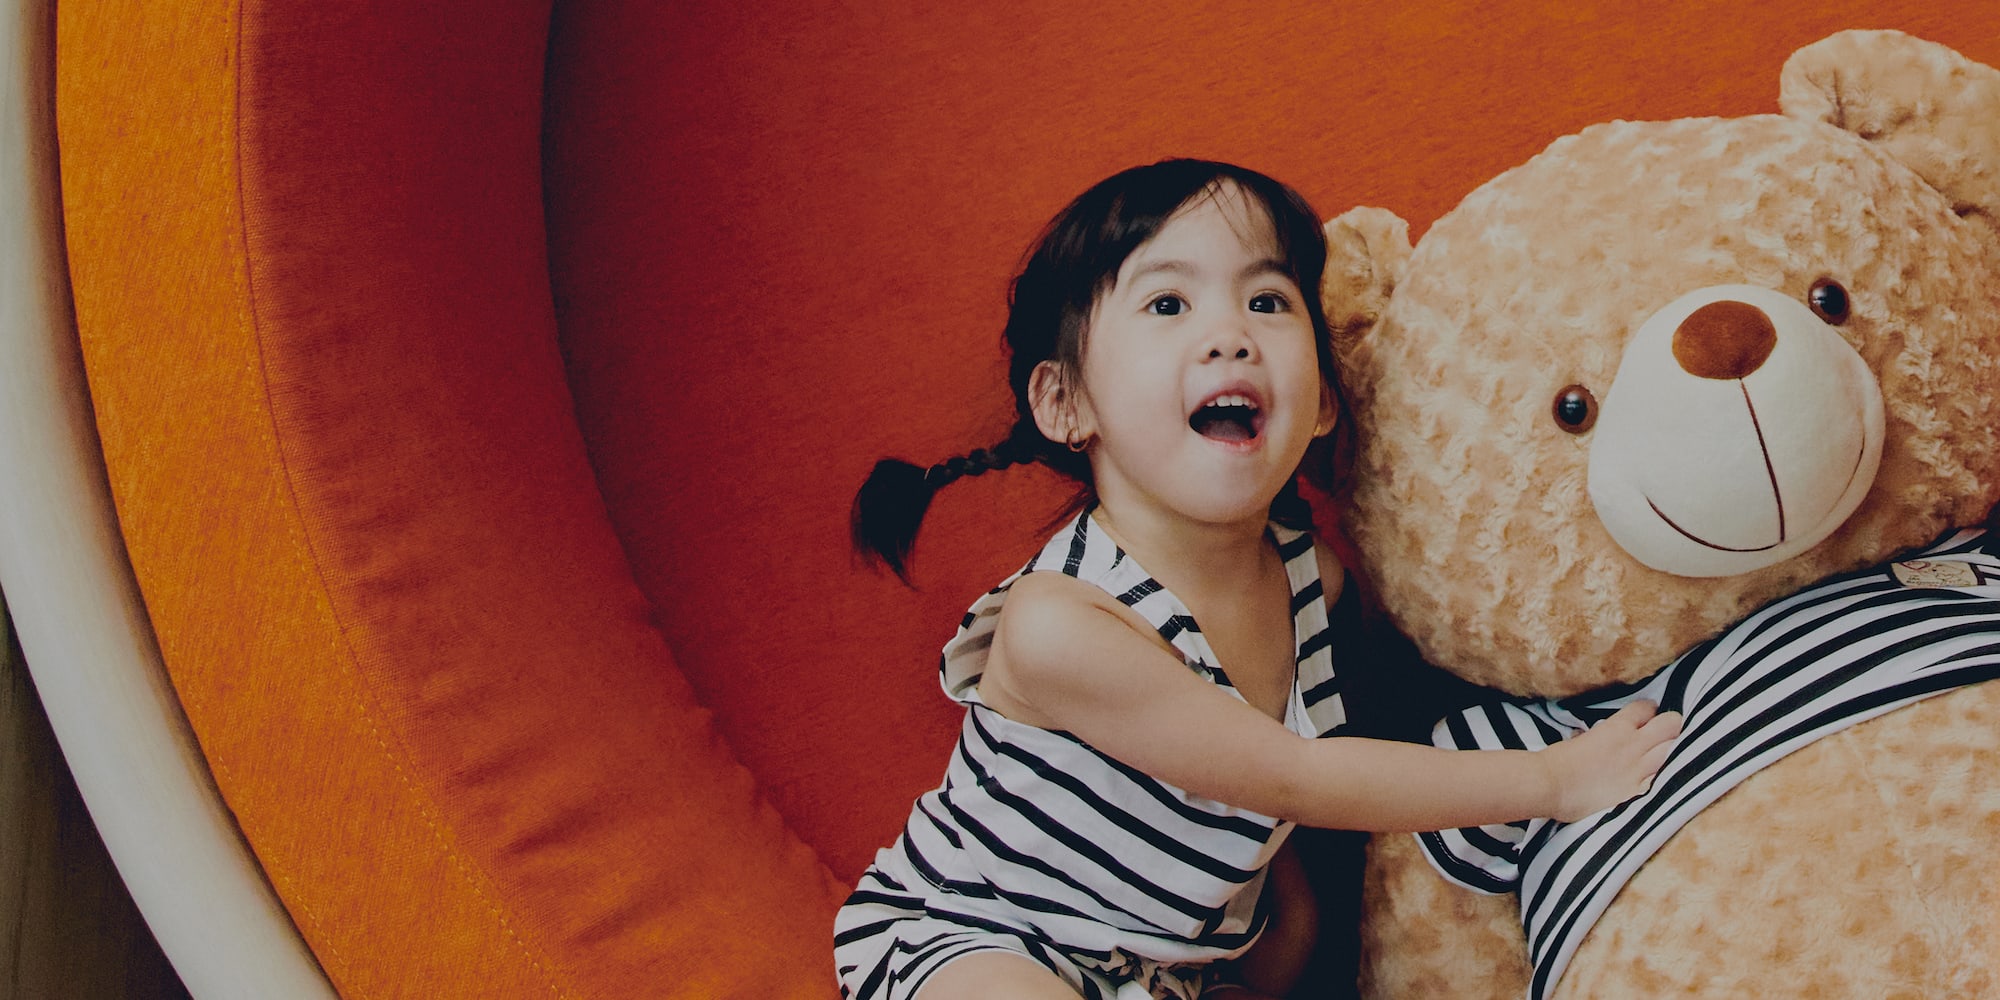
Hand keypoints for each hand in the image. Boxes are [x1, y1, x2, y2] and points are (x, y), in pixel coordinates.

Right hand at [1542, 700, 1681, 822]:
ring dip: (1670, 749)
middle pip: (1670, 725)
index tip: (1646, 714)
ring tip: (1664, 751)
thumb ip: (1592, 736)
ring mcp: (1638, 770)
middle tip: (1665, 729)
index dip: (1648, 710)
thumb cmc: (1556, 759)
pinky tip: (1655, 776)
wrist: (1550, 785)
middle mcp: (1633, 745)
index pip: (1646, 708)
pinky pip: (1659, 780)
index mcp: (1617, 727)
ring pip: (1672, 752)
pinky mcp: (1636, 791)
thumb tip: (1588, 736)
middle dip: (1671, 724)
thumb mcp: (1578, 739)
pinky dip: (1659, 776)